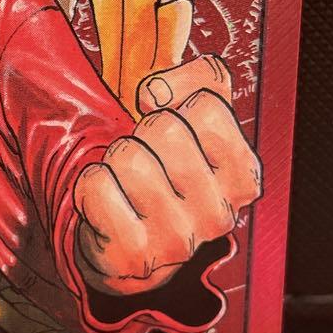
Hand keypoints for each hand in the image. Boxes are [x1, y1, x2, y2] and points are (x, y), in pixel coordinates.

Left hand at [74, 54, 261, 293]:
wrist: (132, 244)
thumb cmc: (166, 170)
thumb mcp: (198, 117)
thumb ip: (203, 78)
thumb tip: (156, 94)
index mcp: (242, 178)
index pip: (208, 107)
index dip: (174, 104)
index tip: (164, 126)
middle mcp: (219, 214)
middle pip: (165, 128)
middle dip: (141, 133)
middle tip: (142, 162)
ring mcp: (178, 240)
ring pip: (127, 155)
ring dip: (113, 160)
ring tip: (123, 184)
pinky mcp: (133, 254)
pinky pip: (95, 185)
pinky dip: (89, 185)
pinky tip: (105, 204)